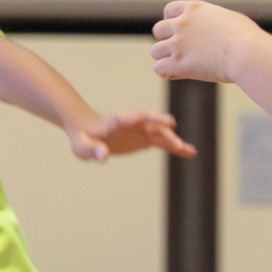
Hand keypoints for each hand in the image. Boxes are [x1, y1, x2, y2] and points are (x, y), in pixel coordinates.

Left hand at [66, 108, 195, 162]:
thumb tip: (104, 156)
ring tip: (189, 150)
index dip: (135, 117)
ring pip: (160, 133)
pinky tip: (189, 153)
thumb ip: (92, 150)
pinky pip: (162, 142)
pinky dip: (174, 147)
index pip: (126, 118)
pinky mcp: (144, 139)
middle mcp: (132, 123)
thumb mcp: (81, 146)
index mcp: (114, 123)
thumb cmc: (82, 138)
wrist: (87, 131)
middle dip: (160, 125)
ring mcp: (140, 130)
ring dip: (173, 140)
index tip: (144, 116)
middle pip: (148, 122)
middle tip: (172, 129)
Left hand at [150, 0, 266, 85]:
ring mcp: (179, 44)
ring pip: (155, 51)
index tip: (181, 32)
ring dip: (165, 58)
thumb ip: (213, 22)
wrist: (248, 53)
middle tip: (182, 50)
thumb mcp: (228, 19)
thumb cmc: (247, 38)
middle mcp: (182, 24)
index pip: (169, 10)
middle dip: (167, 40)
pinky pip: (158, 68)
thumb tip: (213, 30)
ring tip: (180, 64)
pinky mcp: (178, 63)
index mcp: (194, 9)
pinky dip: (166, 72)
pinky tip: (177, 73)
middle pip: (158, 30)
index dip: (172, 22)